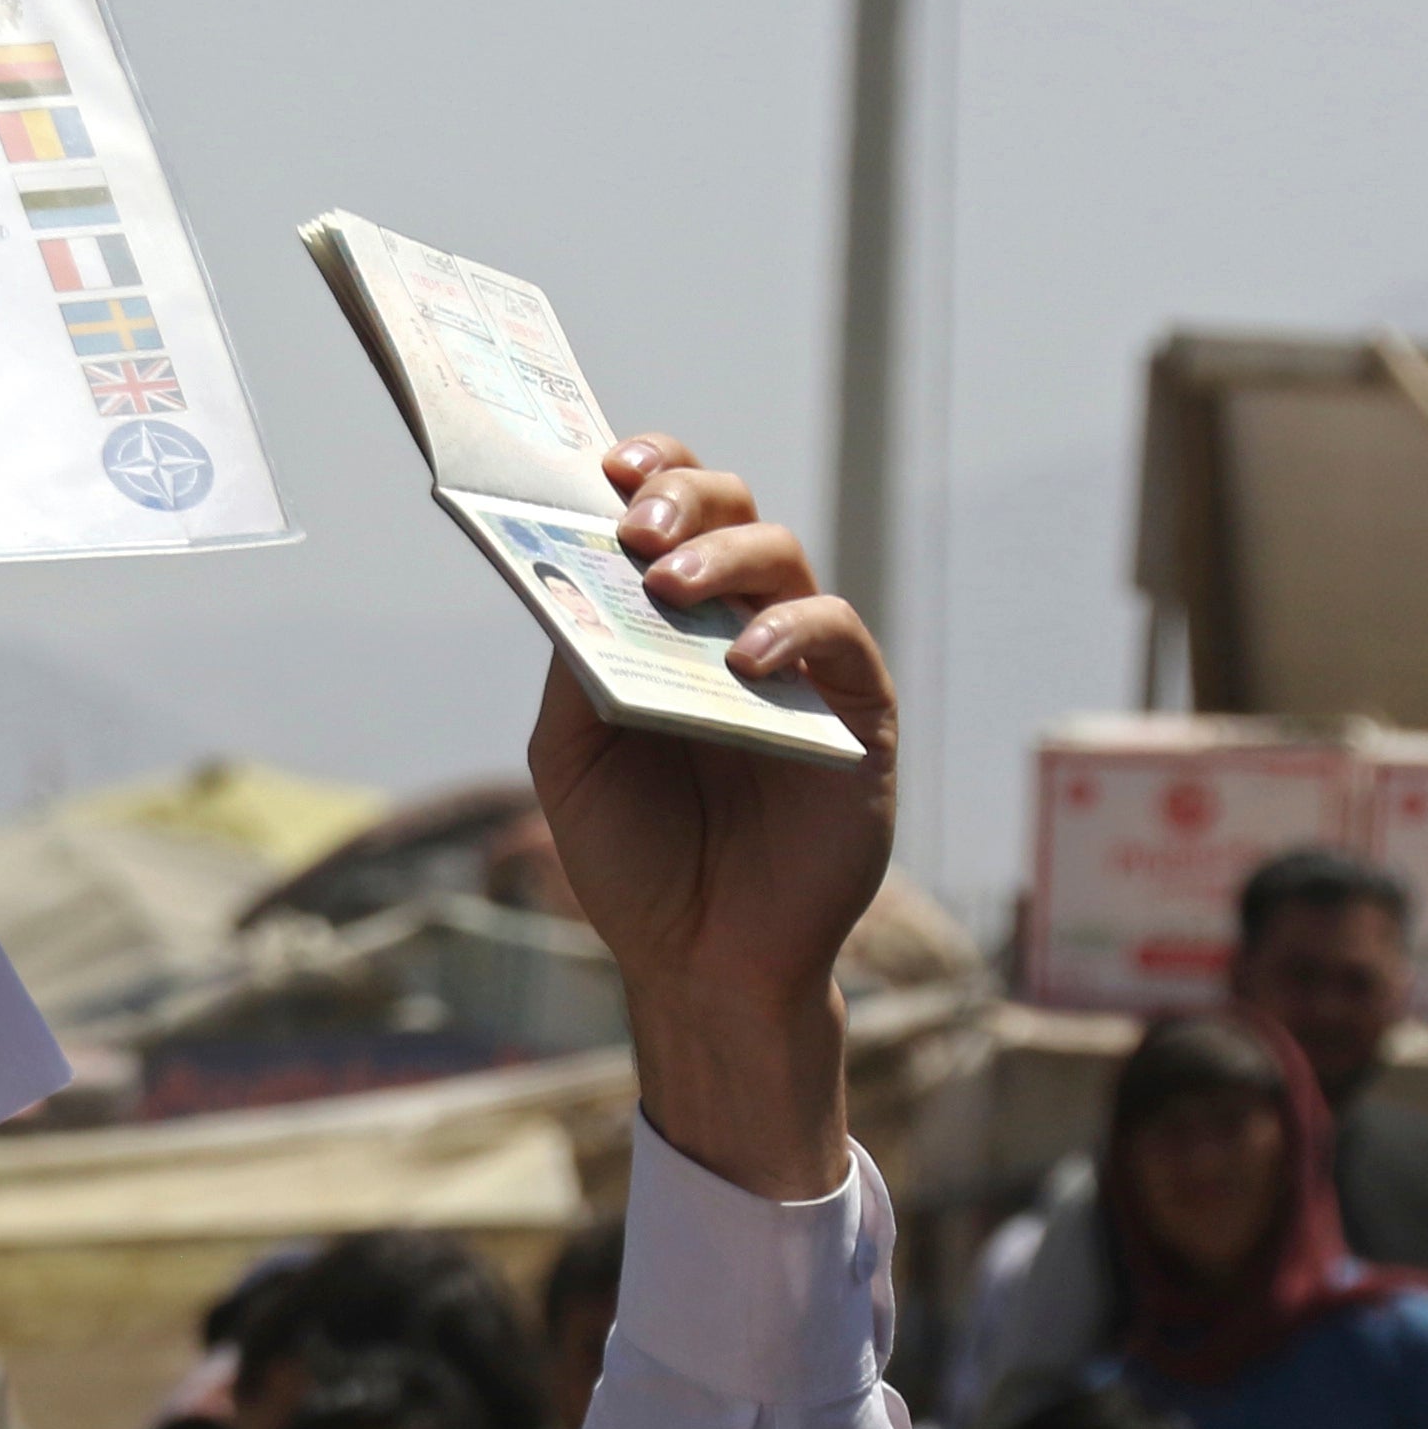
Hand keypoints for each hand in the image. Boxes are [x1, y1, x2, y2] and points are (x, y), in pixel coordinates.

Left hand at [529, 434, 892, 1200]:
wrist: (702, 963)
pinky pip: (836, 637)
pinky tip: (743, 661)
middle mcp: (737, 622)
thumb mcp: (574, 757)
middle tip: (634, 519)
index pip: (665, 511)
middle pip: (728, 507)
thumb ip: (574, 665)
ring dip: (723, 554)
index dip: (645, 469)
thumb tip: (577, 569)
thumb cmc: (635, 862)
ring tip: (668, 585)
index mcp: (666, 622)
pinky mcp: (853, 711)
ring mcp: (800, 663)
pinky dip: (791, 633)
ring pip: (782, 556)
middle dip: (681, 494)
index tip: (603, 465)